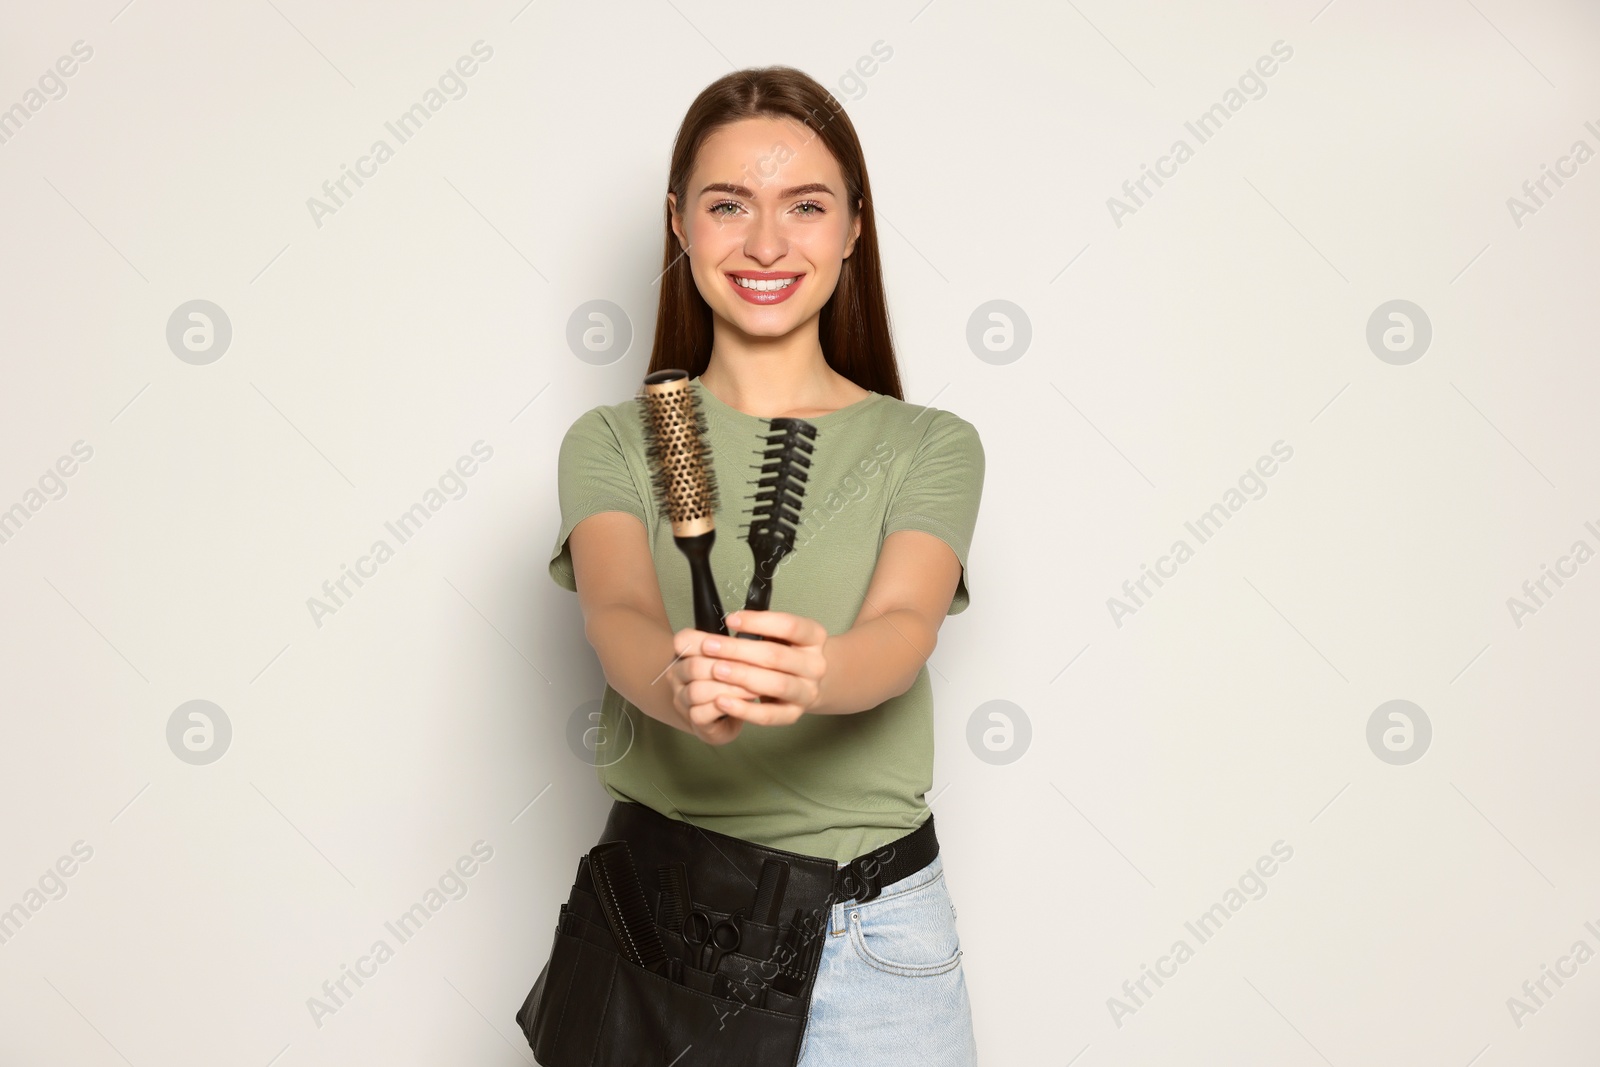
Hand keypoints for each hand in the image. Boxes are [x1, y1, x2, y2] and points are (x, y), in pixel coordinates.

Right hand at [668, 627, 761, 745]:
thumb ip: (733, 645)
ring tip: (753, 688)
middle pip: (694, 666)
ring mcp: (682, 700)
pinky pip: (701, 714)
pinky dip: (723, 708)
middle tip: (754, 668)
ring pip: (697, 691)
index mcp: (684, 654)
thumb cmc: (727, 681)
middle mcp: (677, 676)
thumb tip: (757, 632)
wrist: (718, 716)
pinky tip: (742, 704)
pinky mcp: (694, 722)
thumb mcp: (728, 657)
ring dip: (728, 689)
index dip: (708, 641)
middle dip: (726, 667)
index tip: (736, 643)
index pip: (684, 640)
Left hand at [696, 610, 827, 726]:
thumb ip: (760, 629)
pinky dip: (744, 709)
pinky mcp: (793, 714)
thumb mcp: (780, 635)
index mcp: (814, 638)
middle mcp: (815, 665)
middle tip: (710, 646)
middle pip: (776, 656)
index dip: (758, 622)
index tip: (730, 620)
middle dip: (739, 650)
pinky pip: (768, 715)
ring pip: (776, 684)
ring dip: (742, 676)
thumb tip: (731, 622)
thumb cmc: (785, 653)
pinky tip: (722, 701)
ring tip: (716, 670)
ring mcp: (807, 692)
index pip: (789, 626)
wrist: (805, 684)